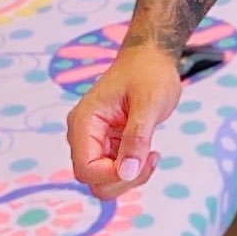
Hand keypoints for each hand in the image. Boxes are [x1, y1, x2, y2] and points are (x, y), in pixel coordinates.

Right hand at [67, 42, 182, 199]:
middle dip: (123, 178)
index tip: (142, 162)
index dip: (113, 174)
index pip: (86, 168)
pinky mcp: (107, 143)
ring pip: (103, 178)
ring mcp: (94, 140)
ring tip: (152, 154)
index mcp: (84, 122)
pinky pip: (114, 169)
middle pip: (92, 178)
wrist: (151, 57)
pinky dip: (132, 169)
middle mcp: (83, 134)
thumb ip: (137, 137)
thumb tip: (127, 172)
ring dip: (129, 176)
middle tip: (152, 157)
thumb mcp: (149, 103)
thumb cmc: (149, 73)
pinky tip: (150, 153)